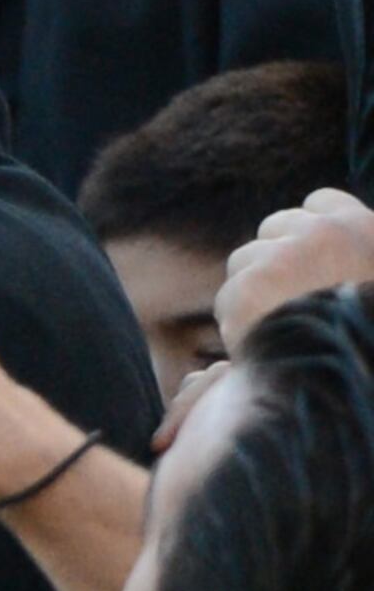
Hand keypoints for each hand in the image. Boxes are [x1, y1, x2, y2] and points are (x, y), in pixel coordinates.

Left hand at [217, 187, 373, 353]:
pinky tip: (265, 347)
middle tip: (290, 304)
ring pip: (245, 260)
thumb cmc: (366, 345)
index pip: (320, 203)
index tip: (308, 262)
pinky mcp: (249, 287)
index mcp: (367, 231)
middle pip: (274, 227)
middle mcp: (326, 234)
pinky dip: (239, 324)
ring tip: (284, 330)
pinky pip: (229, 299)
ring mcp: (285, 256)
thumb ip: (351, 265)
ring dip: (252, 292)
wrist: (357, 387)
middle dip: (274, 260)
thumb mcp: (367, 295)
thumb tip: (322, 269)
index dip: (306, 232)